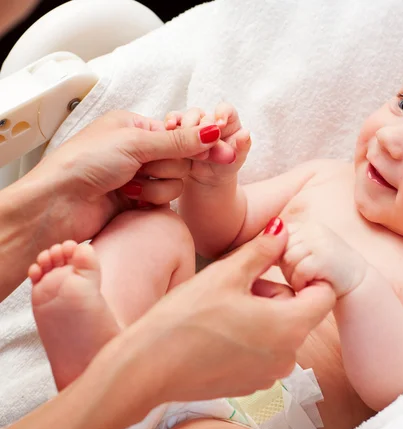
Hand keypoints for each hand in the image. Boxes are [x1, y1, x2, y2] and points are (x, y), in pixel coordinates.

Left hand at [25, 110, 221, 242]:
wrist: (59, 204)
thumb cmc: (84, 163)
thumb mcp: (135, 143)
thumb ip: (178, 141)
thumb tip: (213, 130)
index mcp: (135, 127)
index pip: (180, 134)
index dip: (196, 143)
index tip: (219, 150)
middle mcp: (138, 150)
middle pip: (181, 159)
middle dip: (165, 167)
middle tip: (142, 167)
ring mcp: (139, 176)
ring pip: (176, 182)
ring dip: (155, 186)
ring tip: (128, 185)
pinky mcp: (138, 199)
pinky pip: (165, 199)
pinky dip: (150, 199)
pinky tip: (128, 198)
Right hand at [107, 218, 335, 406]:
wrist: (146, 368)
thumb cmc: (185, 319)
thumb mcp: (227, 274)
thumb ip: (263, 250)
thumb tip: (283, 229)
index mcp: (289, 327)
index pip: (324, 295)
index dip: (307, 274)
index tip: (280, 265)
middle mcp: (287, 357)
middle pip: (300, 312)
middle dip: (276, 292)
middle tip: (240, 283)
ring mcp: (268, 375)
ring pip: (281, 331)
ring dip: (263, 313)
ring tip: (225, 305)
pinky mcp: (249, 385)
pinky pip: (264, 351)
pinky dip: (251, 336)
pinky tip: (218, 329)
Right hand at [165, 103, 251, 184]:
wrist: (209, 179)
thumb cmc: (226, 165)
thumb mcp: (236, 158)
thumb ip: (242, 146)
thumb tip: (245, 134)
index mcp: (227, 120)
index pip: (225, 109)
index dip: (222, 113)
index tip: (220, 124)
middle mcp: (208, 119)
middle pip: (201, 114)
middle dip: (200, 126)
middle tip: (202, 142)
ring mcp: (191, 125)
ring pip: (184, 118)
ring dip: (184, 127)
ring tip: (183, 135)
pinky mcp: (177, 133)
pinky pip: (172, 124)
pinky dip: (170, 124)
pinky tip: (168, 128)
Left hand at [280, 221, 367, 297]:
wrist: (358, 283)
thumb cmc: (327, 271)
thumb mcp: (306, 252)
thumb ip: (286, 247)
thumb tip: (259, 247)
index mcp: (307, 225)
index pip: (278, 239)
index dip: (283, 258)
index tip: (299, 267)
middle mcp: (313, 229)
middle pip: (280, 249)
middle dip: (287, 268)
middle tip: (304, 277)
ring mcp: (319, 241)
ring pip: (287, 261)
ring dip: (293, 277)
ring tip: (308, 281)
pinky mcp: (324, 257)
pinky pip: (298, 272)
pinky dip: (301, 284)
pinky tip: (312, 285)